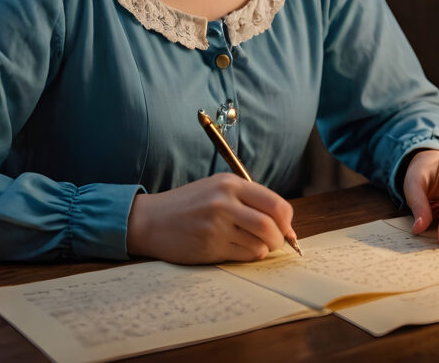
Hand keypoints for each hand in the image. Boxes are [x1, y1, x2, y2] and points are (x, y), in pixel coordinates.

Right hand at [126, 173, 296, 263]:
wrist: (151, 220)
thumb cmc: (188, 205)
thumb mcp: (216, 189)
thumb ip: (248, 200)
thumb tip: (285, 224)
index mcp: (230, 183)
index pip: (275, 203)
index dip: (286, 220)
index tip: (285, 228)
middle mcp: (225, 201)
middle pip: (271, 226)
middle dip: (280, 239)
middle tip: (275, 242)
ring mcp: (217, 225)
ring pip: (260, 244)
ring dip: (263, 249)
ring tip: (251, 244)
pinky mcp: (210, 246)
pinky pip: (244, 255)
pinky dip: (249, 256)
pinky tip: (237, 249)